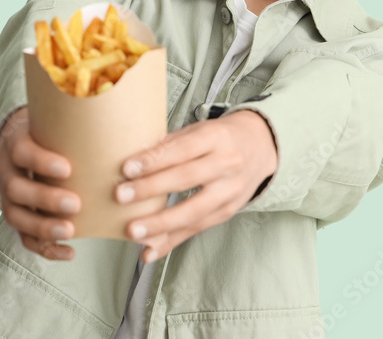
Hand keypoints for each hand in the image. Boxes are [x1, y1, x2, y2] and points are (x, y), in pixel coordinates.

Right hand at [0, 106, 80, 260]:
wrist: (24, 139)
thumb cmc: (52, 128)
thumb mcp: (57, 116)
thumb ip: (80, 114)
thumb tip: (125, 94)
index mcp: (17, 141)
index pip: (23, 150)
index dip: (42, 161)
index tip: (68, 167)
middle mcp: (7, 169)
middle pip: (17, 188)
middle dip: (45, 198)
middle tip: (76, 204)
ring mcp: (10, 196)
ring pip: (17, 216)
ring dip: (43, 225)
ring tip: (71, 231)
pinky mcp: (18, 215)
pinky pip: (24, 237)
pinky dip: (45, 247)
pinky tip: (69, 252)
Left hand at [113, 109, 276, 262]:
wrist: (261, 147)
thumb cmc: (221, 137)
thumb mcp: (199, 130)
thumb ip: (169, 144)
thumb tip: (132, 160)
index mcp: (216, 138)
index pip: (182, 149)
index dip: (154, 160)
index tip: (127, 168)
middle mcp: (227, 164)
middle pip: (186, 179)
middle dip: (151, 189)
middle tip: (121, 196)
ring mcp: (230, 191)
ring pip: (193, 211)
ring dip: (160, 223)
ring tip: (132, 230)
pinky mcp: (227, 212)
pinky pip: (196, 229)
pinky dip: (171, 242)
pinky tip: (150, 251)